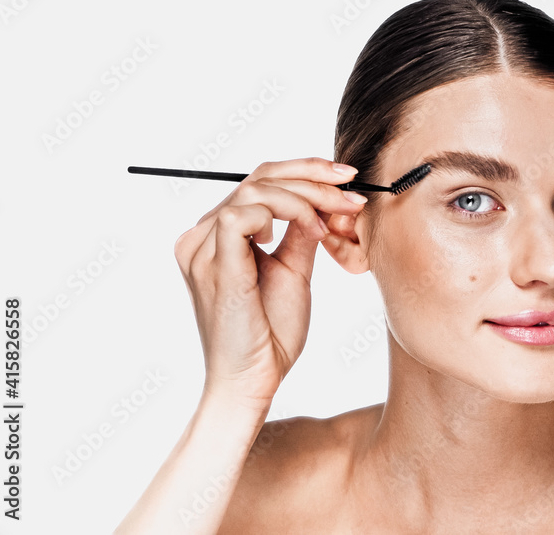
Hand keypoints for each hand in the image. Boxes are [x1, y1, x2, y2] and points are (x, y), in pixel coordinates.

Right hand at [172, 157, 366, 409]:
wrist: (254, 379)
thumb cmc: (270, 334)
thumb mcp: (293, 271)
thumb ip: (300, 234)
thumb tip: (322, 203)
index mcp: (217, 237)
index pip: (259, 182)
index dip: (305, 173)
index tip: (347, 181)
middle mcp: (201, 237)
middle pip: (257, 176)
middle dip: (312, 176)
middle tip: (352, 188)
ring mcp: (201, 248)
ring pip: (254, 188)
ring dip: (306, 196)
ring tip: (334, 219)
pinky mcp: (211, 263)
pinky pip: (243, 213)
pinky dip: (286, 213)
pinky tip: (310, 231)